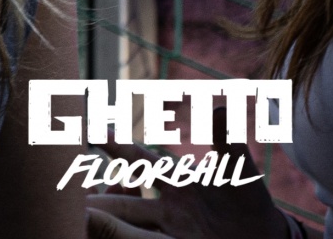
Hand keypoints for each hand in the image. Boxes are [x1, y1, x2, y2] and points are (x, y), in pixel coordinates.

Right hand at [85, 142, 292, 238]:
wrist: (264, 238)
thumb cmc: (248, 200)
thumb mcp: (238, 171)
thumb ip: (225, 140)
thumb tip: (219, 107)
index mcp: (176, 181)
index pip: (137, 159)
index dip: (114, 144)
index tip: (89, 128)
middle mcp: (166, 206)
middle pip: (123, 203)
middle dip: (95, 200)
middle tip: (69, 197)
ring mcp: (171, 229)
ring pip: (130, 226)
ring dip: (107, 222)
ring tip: (84, 219)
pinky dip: (123, 236)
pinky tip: (108, 234)